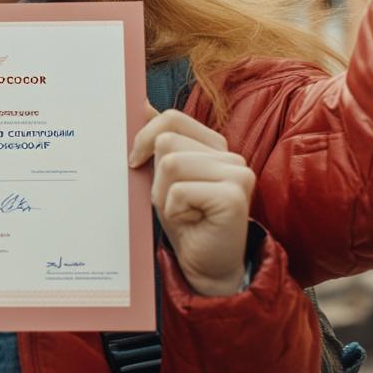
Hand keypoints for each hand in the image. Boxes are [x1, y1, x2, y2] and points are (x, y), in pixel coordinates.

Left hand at [129, 104, 252, 295]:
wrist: (205, 268)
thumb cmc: (184, 223)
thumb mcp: (163, 179)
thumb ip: (157, 141)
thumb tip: (140, 104)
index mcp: (213, 147)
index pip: (172, 118)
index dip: (144, 136)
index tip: (135, 162)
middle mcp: (230, 156)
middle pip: (166, 141)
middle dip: (156, 177)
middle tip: (172, 204)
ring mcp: (237, 173)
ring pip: (171, 164)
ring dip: (164, 195)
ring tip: (183, 213)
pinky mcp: (234, 195)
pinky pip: (180, 190)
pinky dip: (175, 210)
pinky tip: (192, 222)